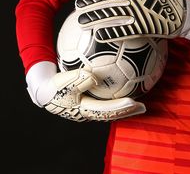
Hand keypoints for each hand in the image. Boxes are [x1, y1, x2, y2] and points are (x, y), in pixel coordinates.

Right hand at [26, 61, 145, 121]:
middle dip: (127, 111)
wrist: (44, 91)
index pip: (106, 111)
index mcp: (84, 110)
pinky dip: (115, 98)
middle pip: (111, 114)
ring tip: (137, 101)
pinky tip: (122, 88)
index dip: (120, 108)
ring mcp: (89, 108)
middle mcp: (89, 112)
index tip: (134, 102)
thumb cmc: (53, 87)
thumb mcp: (62, 82)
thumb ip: (77, 79)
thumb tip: (94, 76)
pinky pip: (105, 102)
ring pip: (109, 110)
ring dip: (123, 107)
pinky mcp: (88, 102)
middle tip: (143, 107)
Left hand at [75, 0, 189, 47]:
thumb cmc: (165, 4)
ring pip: (113, 15)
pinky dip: (112, 33)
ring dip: (96, 18)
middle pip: (108, 1)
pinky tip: (99, 36)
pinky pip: (125, 30)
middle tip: (77, 7)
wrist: (183, 13)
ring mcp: (139, 12)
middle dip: (91, 4)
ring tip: (81, 22)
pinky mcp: (145, 25)